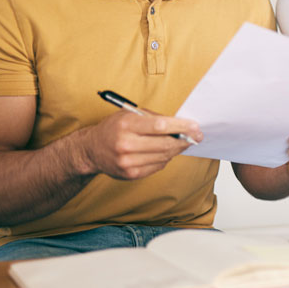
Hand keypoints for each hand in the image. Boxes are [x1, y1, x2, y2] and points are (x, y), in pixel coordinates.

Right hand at [73, 110, 202, 179]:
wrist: (91, 150)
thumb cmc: (114, 128)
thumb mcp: (129, 114)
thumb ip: (153, 118)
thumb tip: (181, 124)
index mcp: (126, 125)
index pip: (160, 126)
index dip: (181, 126)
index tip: (195, 126)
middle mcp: (126, 144)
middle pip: (164, 144)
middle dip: (184, 140)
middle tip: (197, 136)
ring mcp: (128, 162)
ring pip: (163, 157)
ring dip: (177, 149)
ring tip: (183, 142)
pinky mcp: (131, 174)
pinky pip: (157, 166)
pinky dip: (165, 159)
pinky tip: (166, 152)